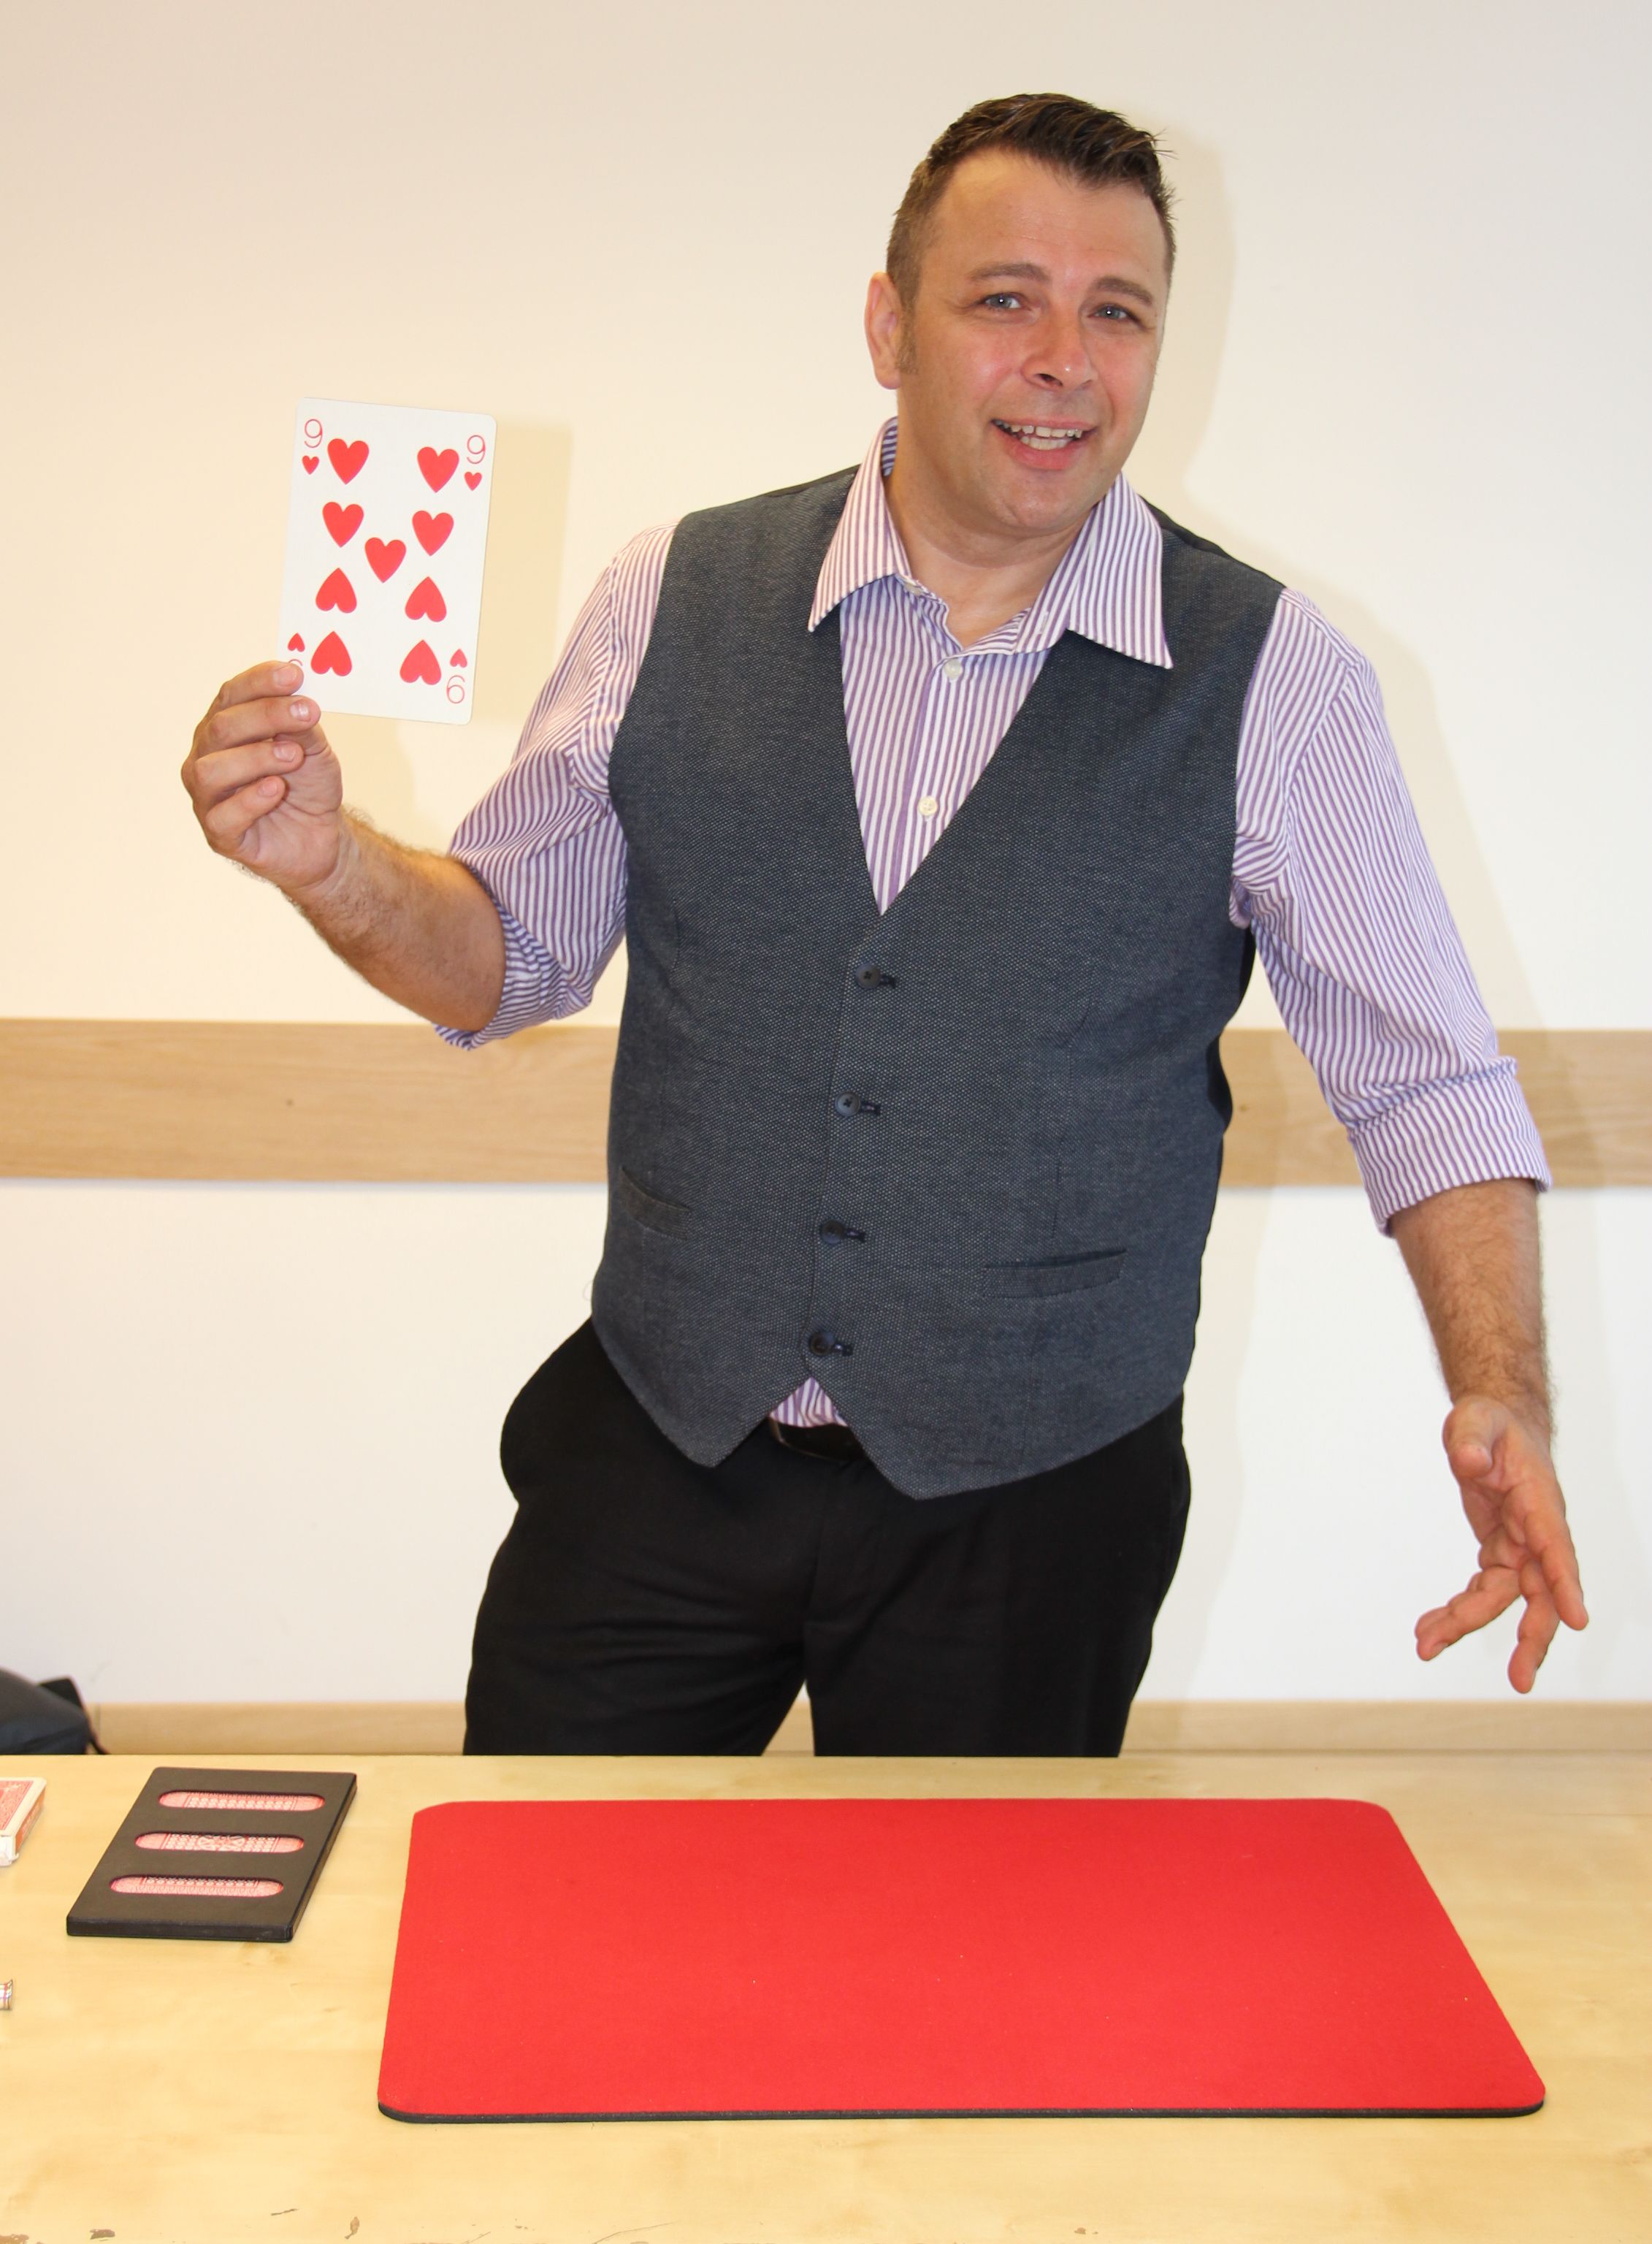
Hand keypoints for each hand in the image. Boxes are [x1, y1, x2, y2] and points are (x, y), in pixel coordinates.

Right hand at [182, 660, 345, 894]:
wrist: (320, 835)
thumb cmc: (307, 786)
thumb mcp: (313, 749)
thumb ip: (300, 725)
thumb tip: (295, 697)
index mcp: (224, 729)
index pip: (230, 696)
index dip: (259, 682)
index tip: (294, 675)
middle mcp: (206, 758)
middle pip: (220, 728)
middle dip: (265, 715)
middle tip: (306, 713)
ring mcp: (208, 797)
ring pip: (211, 771)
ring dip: (256, 757)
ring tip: (293, 756)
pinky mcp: (219, 834)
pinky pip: (222, 816)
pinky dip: (251, 800)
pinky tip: (276, 789)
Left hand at [1416, 1395, 1587, 1692]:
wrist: (1492, 1430)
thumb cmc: (1490, 1424)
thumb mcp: (1476, 1420)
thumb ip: (1472, 1438)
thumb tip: (1465, 1460)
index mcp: (1540, 1504)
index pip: (1557, 1548)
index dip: (1566, 1584)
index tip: (1578, 1621)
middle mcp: (1536, 1534)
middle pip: (1541, 1594)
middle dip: (1532, 1639)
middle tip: (1520, 1681)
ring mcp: (1518, 1548)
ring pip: (1501, 1600)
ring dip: (1467, 1625)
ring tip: (1425, 1646)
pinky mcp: (1498, 1555)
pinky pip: (1480, 1592)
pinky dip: (1455, 1612)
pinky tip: (1428, 1629)